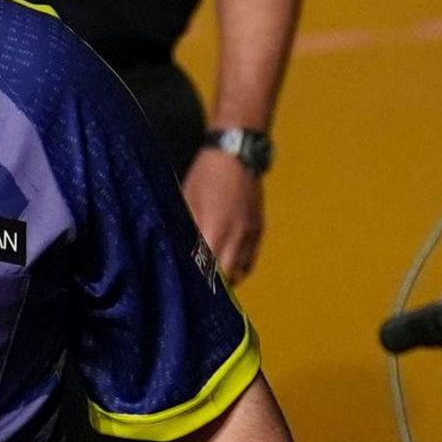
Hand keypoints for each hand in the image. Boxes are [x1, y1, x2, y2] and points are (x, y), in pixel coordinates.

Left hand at [181, 147, 264, 283]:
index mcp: (213, 229)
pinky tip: (228, 265)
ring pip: (241, 271)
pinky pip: (250, 259)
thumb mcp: (187, 202)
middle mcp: (235, 236)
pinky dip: (240, 267)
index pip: (207, 269)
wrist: (236, 154)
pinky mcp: (259, 229)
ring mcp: (250, 234)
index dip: (199, 281)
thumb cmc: (204, 176)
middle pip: (226, 276)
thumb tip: (182, 252)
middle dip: (213, 285)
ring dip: (227, 278)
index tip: (189, 287)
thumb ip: (188, 230)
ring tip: (213, 279)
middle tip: (199, 286)